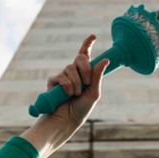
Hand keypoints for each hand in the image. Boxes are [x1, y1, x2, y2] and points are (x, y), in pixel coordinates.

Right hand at [21, 34, 109, 157]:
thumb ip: (97, 76)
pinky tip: (67, 94)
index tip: (92, 36)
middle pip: (80, 59)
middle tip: (87, 82)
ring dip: (76, 82)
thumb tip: (105, 60)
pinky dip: (67, 85)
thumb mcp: (93, 93)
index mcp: (85, 75)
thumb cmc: (81, 110)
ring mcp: (63, 77)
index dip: (87, 45)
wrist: (66, 121)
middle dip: (85, 68)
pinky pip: (61, 77)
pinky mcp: (53, 82)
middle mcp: (73, 74)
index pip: (85, 56)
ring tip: (75, 95)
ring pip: (70, 68)